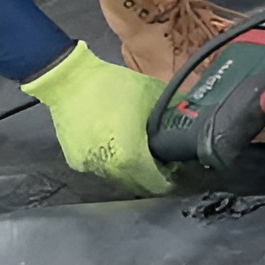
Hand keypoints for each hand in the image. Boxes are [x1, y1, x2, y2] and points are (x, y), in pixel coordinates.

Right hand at [21, 42, 172, 195]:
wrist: (70, 80)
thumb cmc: (113, 85)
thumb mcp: (153, 94)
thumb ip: (175, 112)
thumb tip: (194, 119)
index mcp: (129, 154)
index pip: (153, 182)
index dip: (167, 180)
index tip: (174, 173)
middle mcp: (107, 166)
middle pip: (135, 184)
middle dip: (149, 177)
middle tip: (160, 164)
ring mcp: (88, 165)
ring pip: (116, 178)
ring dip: (129, 171)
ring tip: (138, 154)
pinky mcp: (75, 161)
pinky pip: (99, 169)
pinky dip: (111, 163)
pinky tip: (117, 147)